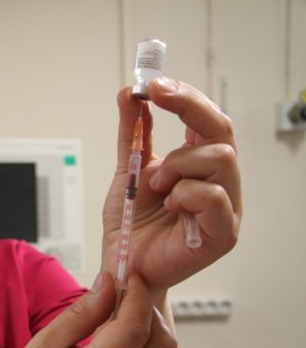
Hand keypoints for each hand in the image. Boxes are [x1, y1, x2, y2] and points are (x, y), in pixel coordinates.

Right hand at [0, 273, 180, 347]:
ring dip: (155, 334)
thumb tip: (109, 283)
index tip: (131, 278)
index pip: (133, 329)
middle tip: (128, 297)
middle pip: (161, 345)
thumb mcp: (44, 345)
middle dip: (149, 311)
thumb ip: (81, 314)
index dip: (137, 296)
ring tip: (127, 322)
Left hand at [102, 78, 241, 289]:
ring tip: (155, 184)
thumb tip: (130, 95)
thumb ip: (133, 135)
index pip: (207, 120)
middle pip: (222, 131)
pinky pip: (216, 197)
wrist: (122, 263)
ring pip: (221, 158)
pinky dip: (186, 194)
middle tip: (154, 104)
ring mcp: (226, 208)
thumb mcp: (128, 171)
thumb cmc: (131, 224)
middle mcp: (219, 182)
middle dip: (187, 109)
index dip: (185, 97)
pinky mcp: (223, 234)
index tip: (153, 84)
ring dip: (178, 164)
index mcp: (200, 166)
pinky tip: (169, 205)